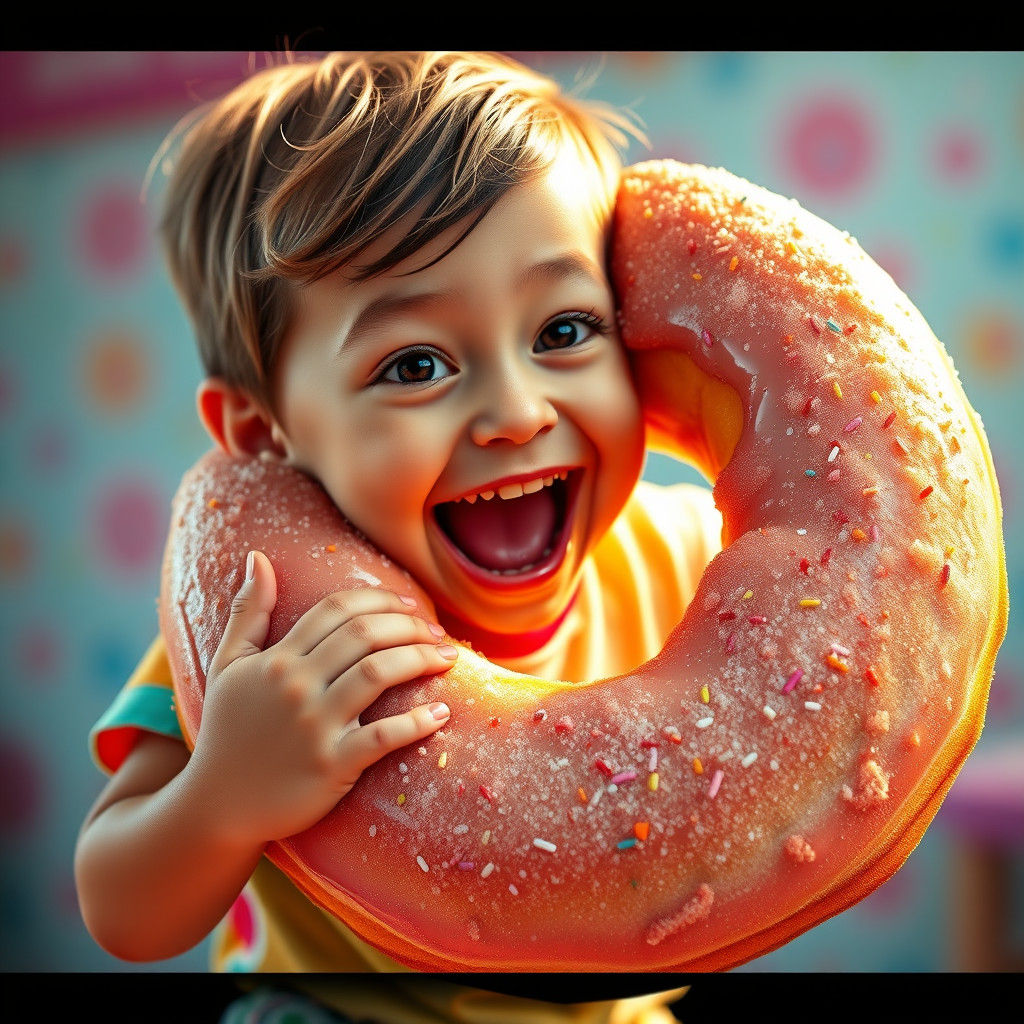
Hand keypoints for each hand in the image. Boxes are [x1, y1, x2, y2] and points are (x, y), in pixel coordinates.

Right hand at [186, 550, 455, 846]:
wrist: (217, 807)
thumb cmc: (227, 732)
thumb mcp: (227, 667)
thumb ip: (246, 611)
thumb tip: (258, 557)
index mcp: (277, 659)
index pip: (337, 609)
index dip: (379, 600)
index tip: (409, 605)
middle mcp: (296, 686)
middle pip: (365, 634)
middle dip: (409, 624)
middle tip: (436, 631)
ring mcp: (315, 726)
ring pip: (378, 673)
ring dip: (421, 658)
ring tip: (449, 658)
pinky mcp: (332, 766)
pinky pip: (383, 737)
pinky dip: (417, 723)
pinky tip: (441, 713)